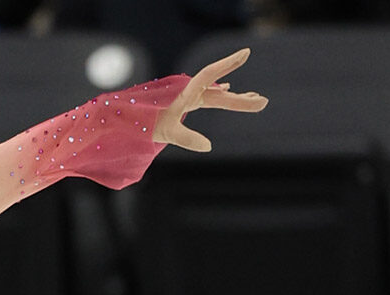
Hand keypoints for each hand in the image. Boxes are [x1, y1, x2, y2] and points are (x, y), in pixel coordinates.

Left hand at [154, 47, 268, 152]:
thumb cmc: (144, 124)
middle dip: (241, 99)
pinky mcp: (185, 102)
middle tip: (262, 102)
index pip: (210, 74)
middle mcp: (189, 92)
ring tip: (256, 100)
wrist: (126, 122)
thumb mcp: (166, 132)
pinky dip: (222, 96)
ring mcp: (188, 96)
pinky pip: (209, 97)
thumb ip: (187, 138)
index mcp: (185, 92)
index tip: (245, 53)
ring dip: (236, 98)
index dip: (228, 64)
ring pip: (217, 96)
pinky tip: (229, 89)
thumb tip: (208, 146)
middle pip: (220, 94)